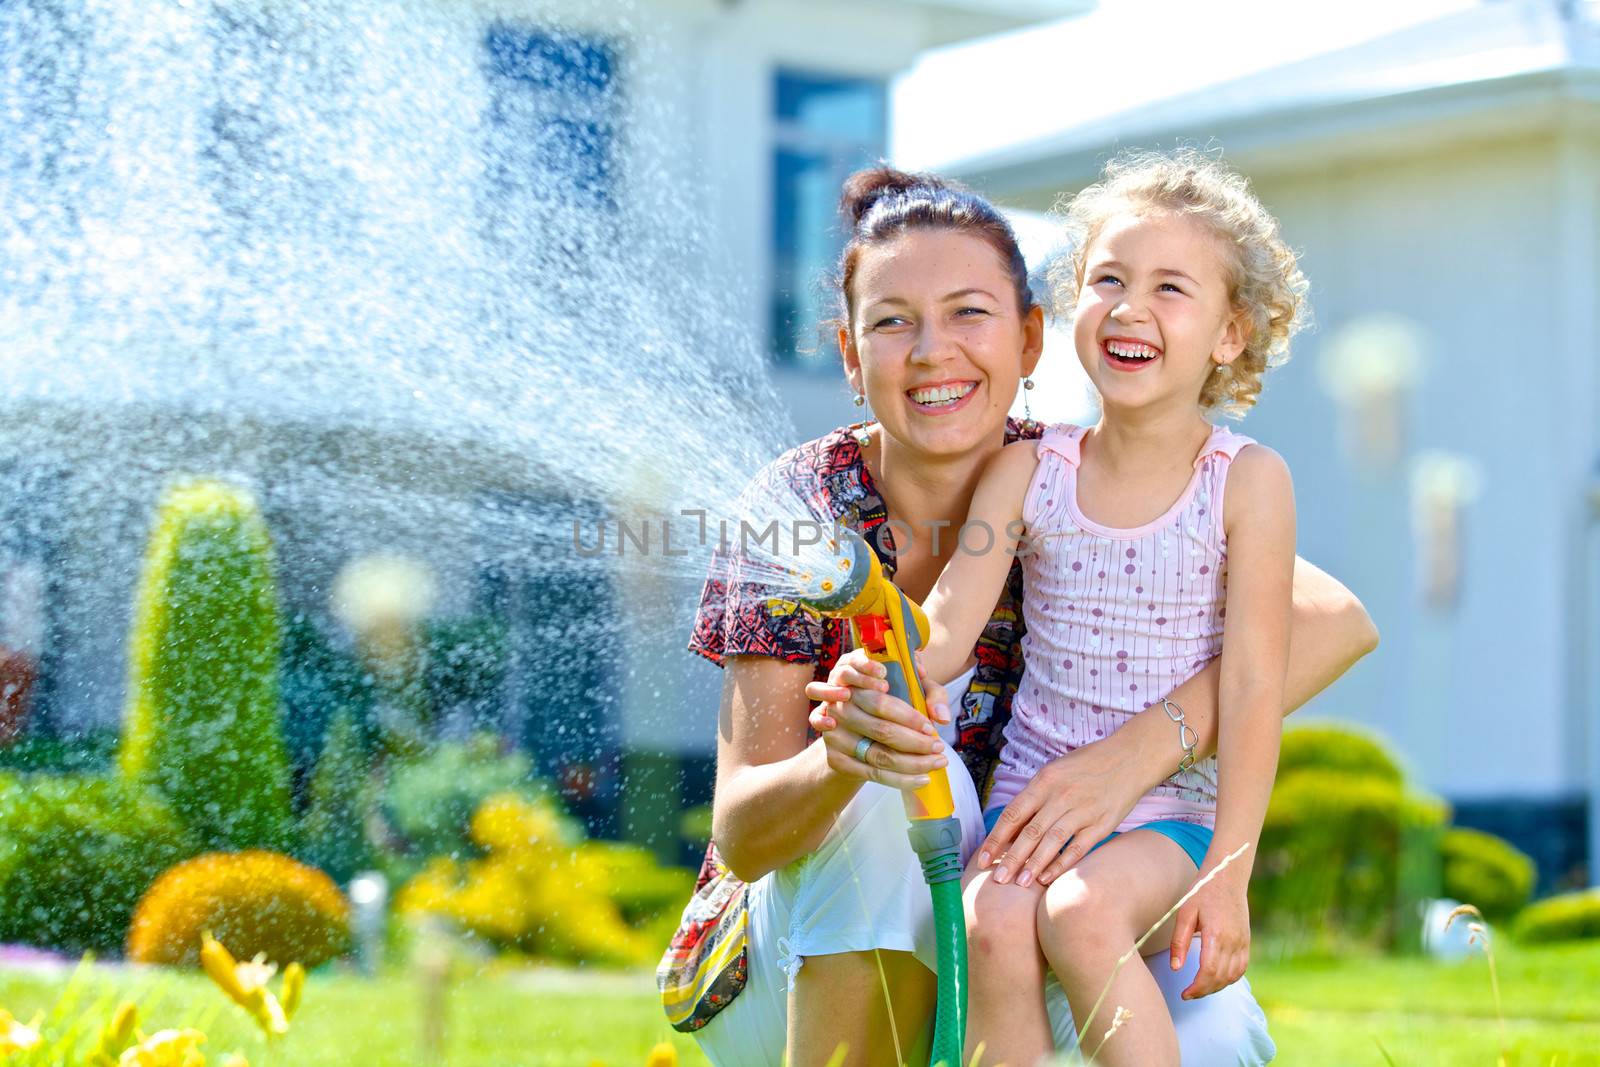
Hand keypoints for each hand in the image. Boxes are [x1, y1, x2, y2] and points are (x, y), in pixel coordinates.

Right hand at [803, 649, 948, 791]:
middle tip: (939, 746)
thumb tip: (941, 716)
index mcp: (855, 685)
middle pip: (882, 731)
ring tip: (938, 762)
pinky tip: (923, 779)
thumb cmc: (888, 703)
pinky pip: (873, 774)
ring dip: (914, 763)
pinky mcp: (836, 760)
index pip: (881, 704)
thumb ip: (931, 693)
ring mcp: (835, 737)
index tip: (930, 728)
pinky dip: (901, 780)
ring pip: (879, 755)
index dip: (909, 718)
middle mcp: (840, 710)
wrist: (853, 726)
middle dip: (916, 742)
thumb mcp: (910, 689)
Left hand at [976, 739, 1146, 889]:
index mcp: (1045, 781)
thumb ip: (1034, 796)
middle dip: (1011, 858)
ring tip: (1019, 883)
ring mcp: (1082, 811)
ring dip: (1034, 865)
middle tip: (997, 879)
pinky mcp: (1102, 825)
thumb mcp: (1055, 770)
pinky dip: (1061, 865)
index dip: (996, 838)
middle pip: (1030, 832)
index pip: (1013, 813)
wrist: (1129, 758)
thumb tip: (1010, 826)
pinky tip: (1047, 878)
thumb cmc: (1087, 764)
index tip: (982, 858)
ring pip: (1052, 842)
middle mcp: (1061, 796)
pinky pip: (1077, 849)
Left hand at [1169, 863, 1251, 998]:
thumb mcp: (1185, 912)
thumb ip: (1179, 941)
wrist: (1227, 877)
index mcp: (1216, 934)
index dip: (1197, 987)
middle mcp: (1233, 941)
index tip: (1184, 993)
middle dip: (1204, 991)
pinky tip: (1216, 979)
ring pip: (1233, 977)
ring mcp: (1243, 942)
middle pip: (1221, 978)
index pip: (1209, 971)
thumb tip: (1176, 968)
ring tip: (1199, 988)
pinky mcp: (1246, 941)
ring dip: (1216, 987)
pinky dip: (1230, 979)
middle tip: (1188, 994)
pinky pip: (1242, 968)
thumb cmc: (1203, 892)